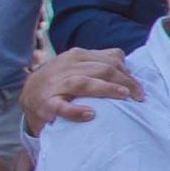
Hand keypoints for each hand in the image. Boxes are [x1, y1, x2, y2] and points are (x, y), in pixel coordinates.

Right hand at [20, 46, 140, 131]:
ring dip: (106, 89)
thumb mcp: (80, 65)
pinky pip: (61, 107)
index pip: (109, 60)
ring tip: (123, 97)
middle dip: (124, 82)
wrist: (29, 93)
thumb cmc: (62, 80)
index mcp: (78, 56)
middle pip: (101, 69)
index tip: (140, 89)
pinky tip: (90, 114)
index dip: (128, 74)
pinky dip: (75, 111)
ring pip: (84, 83)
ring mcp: (56, 84)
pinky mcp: (46, 103)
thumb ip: (101, 62)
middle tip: (139, 96)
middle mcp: (68, 67)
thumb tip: (127, 67)